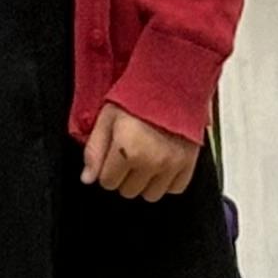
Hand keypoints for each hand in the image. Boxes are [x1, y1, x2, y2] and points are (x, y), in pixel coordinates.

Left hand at [81, 105, 199, 200]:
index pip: (107, 182)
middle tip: (129, 154)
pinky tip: (162, 165)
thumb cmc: (138, 96)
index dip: (107, 169)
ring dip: (145, 182)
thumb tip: (88, 178)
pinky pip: (175, 189)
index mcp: (127, 150)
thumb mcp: (107, 118)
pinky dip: (167, 181)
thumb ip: (94, 150)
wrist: (172, 82)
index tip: (113, 155)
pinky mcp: (189, 163)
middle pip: (128, 191)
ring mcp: (172, 165)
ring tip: (146, 160)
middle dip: (124, 176)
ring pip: (151, 195)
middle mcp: (151, 162)